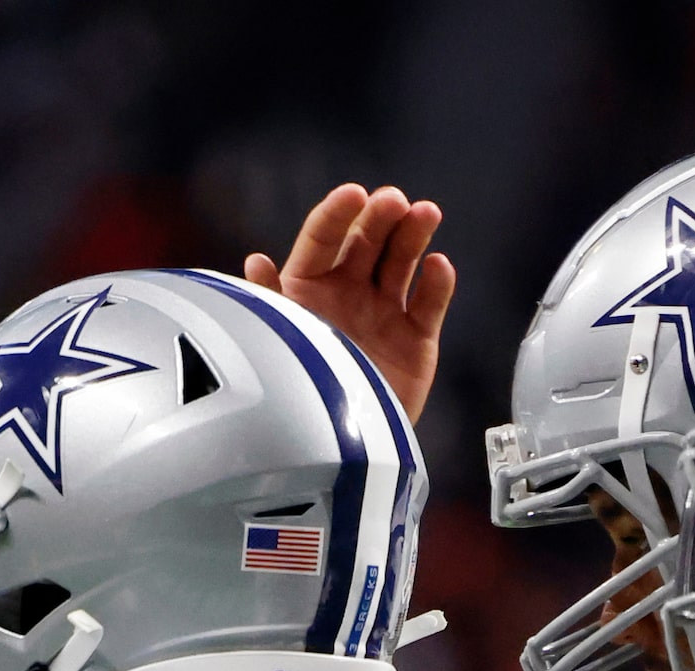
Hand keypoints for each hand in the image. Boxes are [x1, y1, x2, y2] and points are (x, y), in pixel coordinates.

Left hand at [246, 183, 453, 422]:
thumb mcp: (275, 342)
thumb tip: (255, 260)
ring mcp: (383, 314)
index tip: (353, 195)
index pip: (321, 239)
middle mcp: (347, 295)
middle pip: (366, 243)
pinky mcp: (415, 339)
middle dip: (380, 218)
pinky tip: (438, 267)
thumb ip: (270, 302)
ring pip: (402, 263)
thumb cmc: (294, 395)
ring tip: (425, 214)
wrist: (333, 453)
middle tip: (393, 202)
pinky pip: (429, 304)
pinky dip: (437, 284)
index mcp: (307, 288)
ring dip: (413, 236)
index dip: (337, 215)